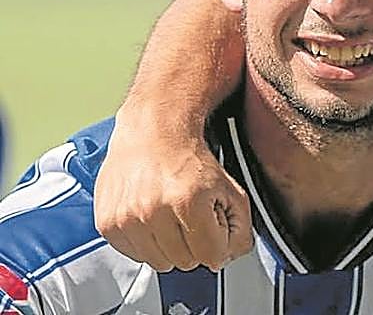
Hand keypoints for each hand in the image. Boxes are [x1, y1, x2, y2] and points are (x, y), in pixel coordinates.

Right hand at [93, 105, 252, 271]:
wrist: (153, 133)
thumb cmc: (190, 159)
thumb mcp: (230, 187)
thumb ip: (240, 225)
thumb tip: (231, 256)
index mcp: (188, 202)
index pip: (212, 256)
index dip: (219, 244)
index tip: (215, 228)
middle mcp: (153, 212)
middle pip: (185, 262)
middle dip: (194, 244)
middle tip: (192, 217)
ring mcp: (127, 219)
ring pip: (159, 262)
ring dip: (169, 246)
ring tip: (171, 216)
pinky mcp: (108, 224)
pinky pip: (135, 255)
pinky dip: (147, 242)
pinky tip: (152, 217)